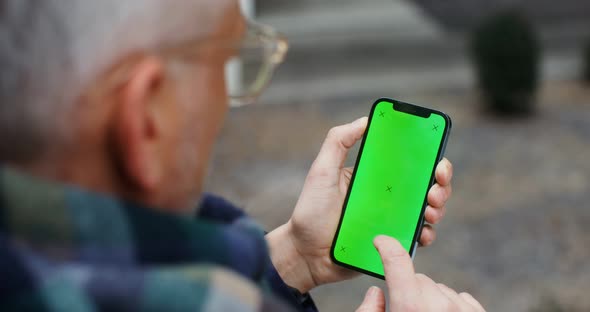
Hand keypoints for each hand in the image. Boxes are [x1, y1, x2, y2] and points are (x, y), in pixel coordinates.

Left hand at [266, 117, 453, 292]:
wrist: (305, 254)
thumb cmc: (310, 212)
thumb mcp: (321, 172)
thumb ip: (337, 142)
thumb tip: (365, 120)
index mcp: (374, 176)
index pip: (407, 161)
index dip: (428, 157)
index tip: (436, 157)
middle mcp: (386, 197)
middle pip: (424, 185)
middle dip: (440, 182)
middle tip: (437, 183)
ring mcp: (390, 220)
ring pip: (426, 210)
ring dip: (437, 207)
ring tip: (430, 209)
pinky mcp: (390, 242)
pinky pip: (415, 237)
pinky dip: (426, 234)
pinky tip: (423, 232)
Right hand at [356, 236, 484, 311]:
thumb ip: (369, 311)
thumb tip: (376, 292)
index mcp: (410, 306)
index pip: (396, 260)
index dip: (386, 246)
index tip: (381, 241)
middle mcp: (439, 304)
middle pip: (418, 279)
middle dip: (411, 291)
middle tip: (407, 311)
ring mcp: (462, 310)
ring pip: (440, 289)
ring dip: (432, 300)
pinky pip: (461, 299)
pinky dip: (452, 307)